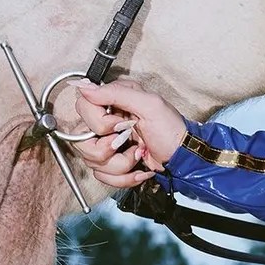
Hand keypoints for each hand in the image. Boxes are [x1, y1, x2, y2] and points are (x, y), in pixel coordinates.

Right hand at [57, 80, 185, 190]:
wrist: (182, 159)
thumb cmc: (171, 131)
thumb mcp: (150, 105)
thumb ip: (116, 93)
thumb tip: (85, 87)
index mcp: (114, 101)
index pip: (83, 108)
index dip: (100, 122)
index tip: (120, 125)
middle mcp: (106, 122)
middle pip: (81, 139)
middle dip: (108, 148)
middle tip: (130, 141)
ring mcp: (107, 144)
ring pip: (91, 161)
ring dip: (121, 164)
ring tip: (139, 154)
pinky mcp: (111, 163)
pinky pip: (101, 175)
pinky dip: (124, 177)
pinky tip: (139, 167)